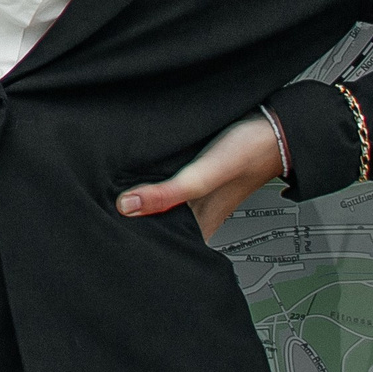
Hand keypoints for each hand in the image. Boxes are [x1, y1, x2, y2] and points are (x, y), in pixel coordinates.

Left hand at [118, 115, 281, 239]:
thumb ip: (170, 193)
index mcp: (199, 225)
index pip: (160, 245)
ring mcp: (192, 194)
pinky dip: (148, 179)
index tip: (106, 233)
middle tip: (97, 210)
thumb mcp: (205, 175)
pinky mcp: (190, 174)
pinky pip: (163, 182)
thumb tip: (127, 206)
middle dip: (129, 219)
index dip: (135, 242)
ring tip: (106, 192)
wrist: (275, 126)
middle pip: (154, 224)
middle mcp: (194, 213)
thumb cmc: (250, 152)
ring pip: (157, 203)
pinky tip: (134, 172)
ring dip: (137, 197)